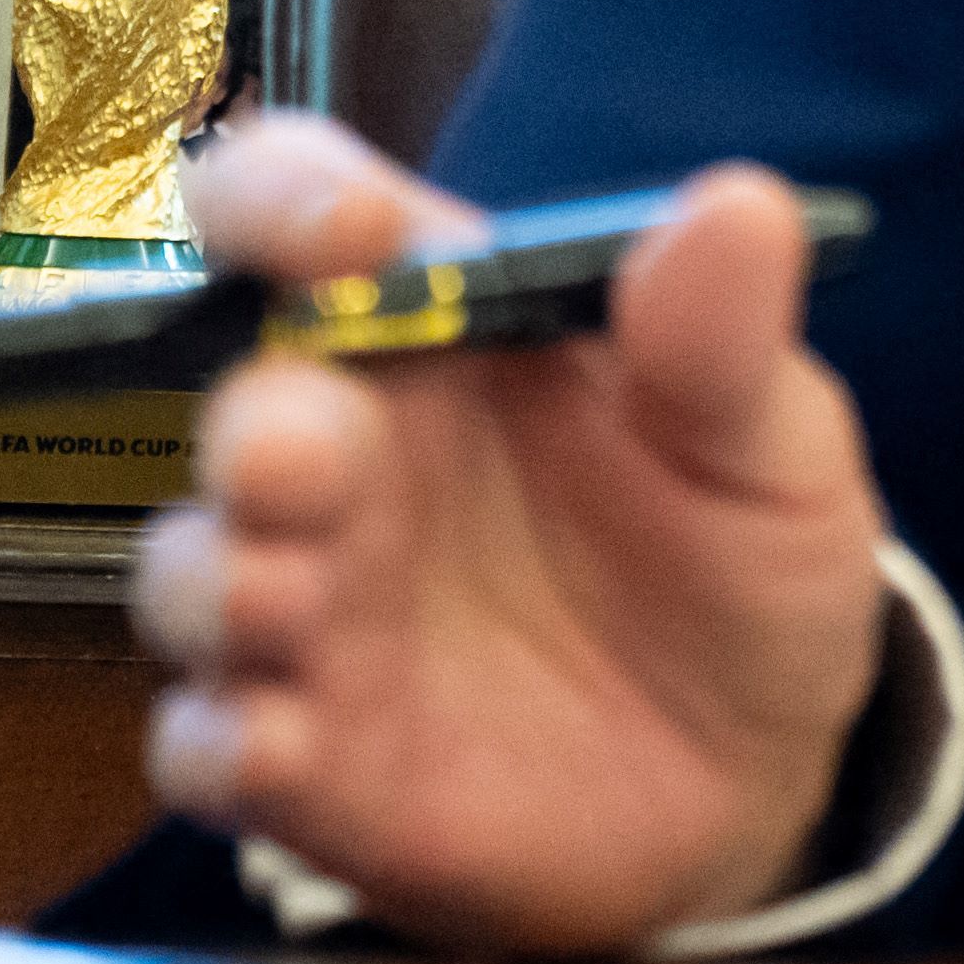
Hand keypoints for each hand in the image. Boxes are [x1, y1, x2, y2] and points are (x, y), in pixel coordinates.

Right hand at [136, 122, 888, 956]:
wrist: (758, 764)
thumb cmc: (741, 560)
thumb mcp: (768, 448)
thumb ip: (726, 340)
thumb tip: (740, 206)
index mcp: (445, 333)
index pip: (308, 220)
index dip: (290, 199)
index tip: (343, 228)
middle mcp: (348, 458)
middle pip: (242, 409)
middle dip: (257, 425)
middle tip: (303, 446)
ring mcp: (309, 609)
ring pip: (195, 575)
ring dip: (222, 581)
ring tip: (287, 597)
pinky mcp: (300, 755)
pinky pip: (214, 747)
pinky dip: (228, 743)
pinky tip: (279, 746)